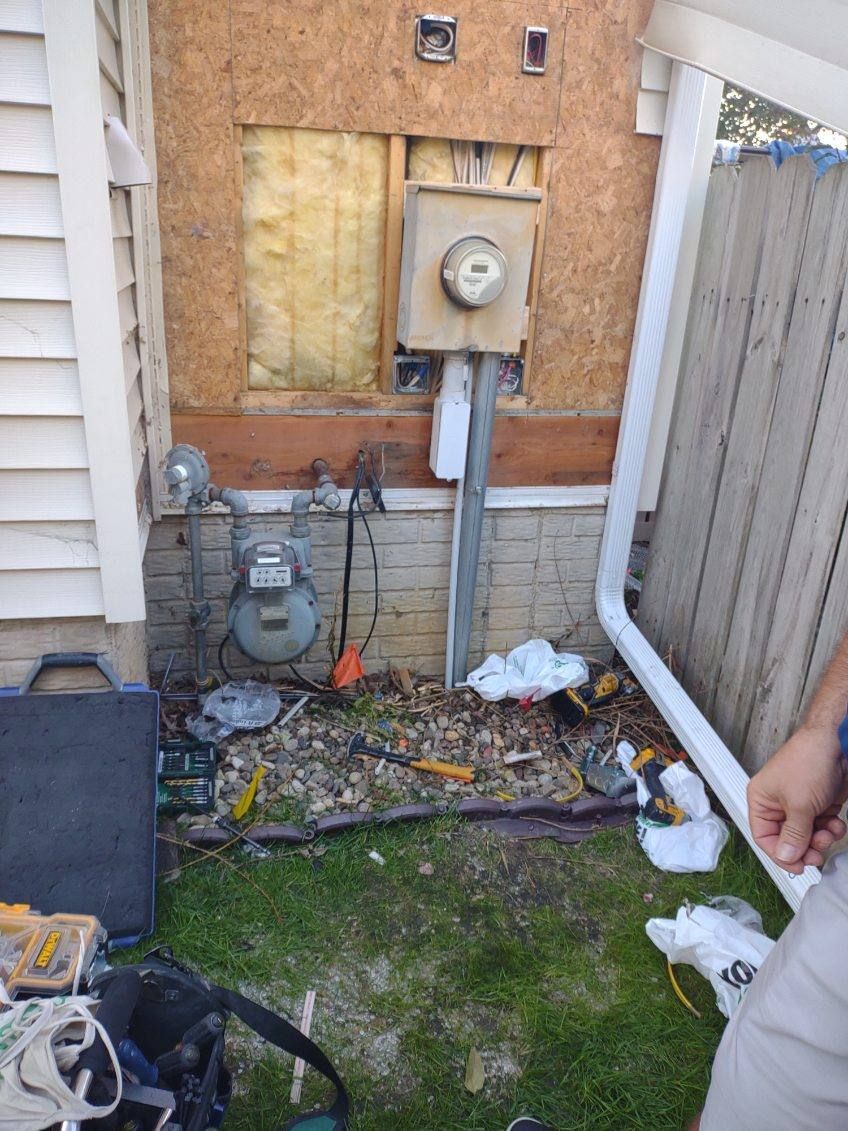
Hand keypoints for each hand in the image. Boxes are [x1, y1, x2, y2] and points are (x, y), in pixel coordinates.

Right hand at [747, 726, 847, 872]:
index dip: (781, 854)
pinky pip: (821, 825)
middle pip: (787, 838)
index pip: (764, 837)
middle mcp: (777, 803)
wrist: (835, 744)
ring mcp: (798, 803)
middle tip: (818, 853)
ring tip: (829, 831)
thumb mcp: (799, 805)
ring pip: (807, 834)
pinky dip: (830, 828)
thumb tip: (786, 857)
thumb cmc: (808, 761)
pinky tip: (835, 821)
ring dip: (821, 837)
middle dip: (805, 846)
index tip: (799, 866)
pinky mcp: (816, 802)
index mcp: (761, 800)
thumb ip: (793, 835)